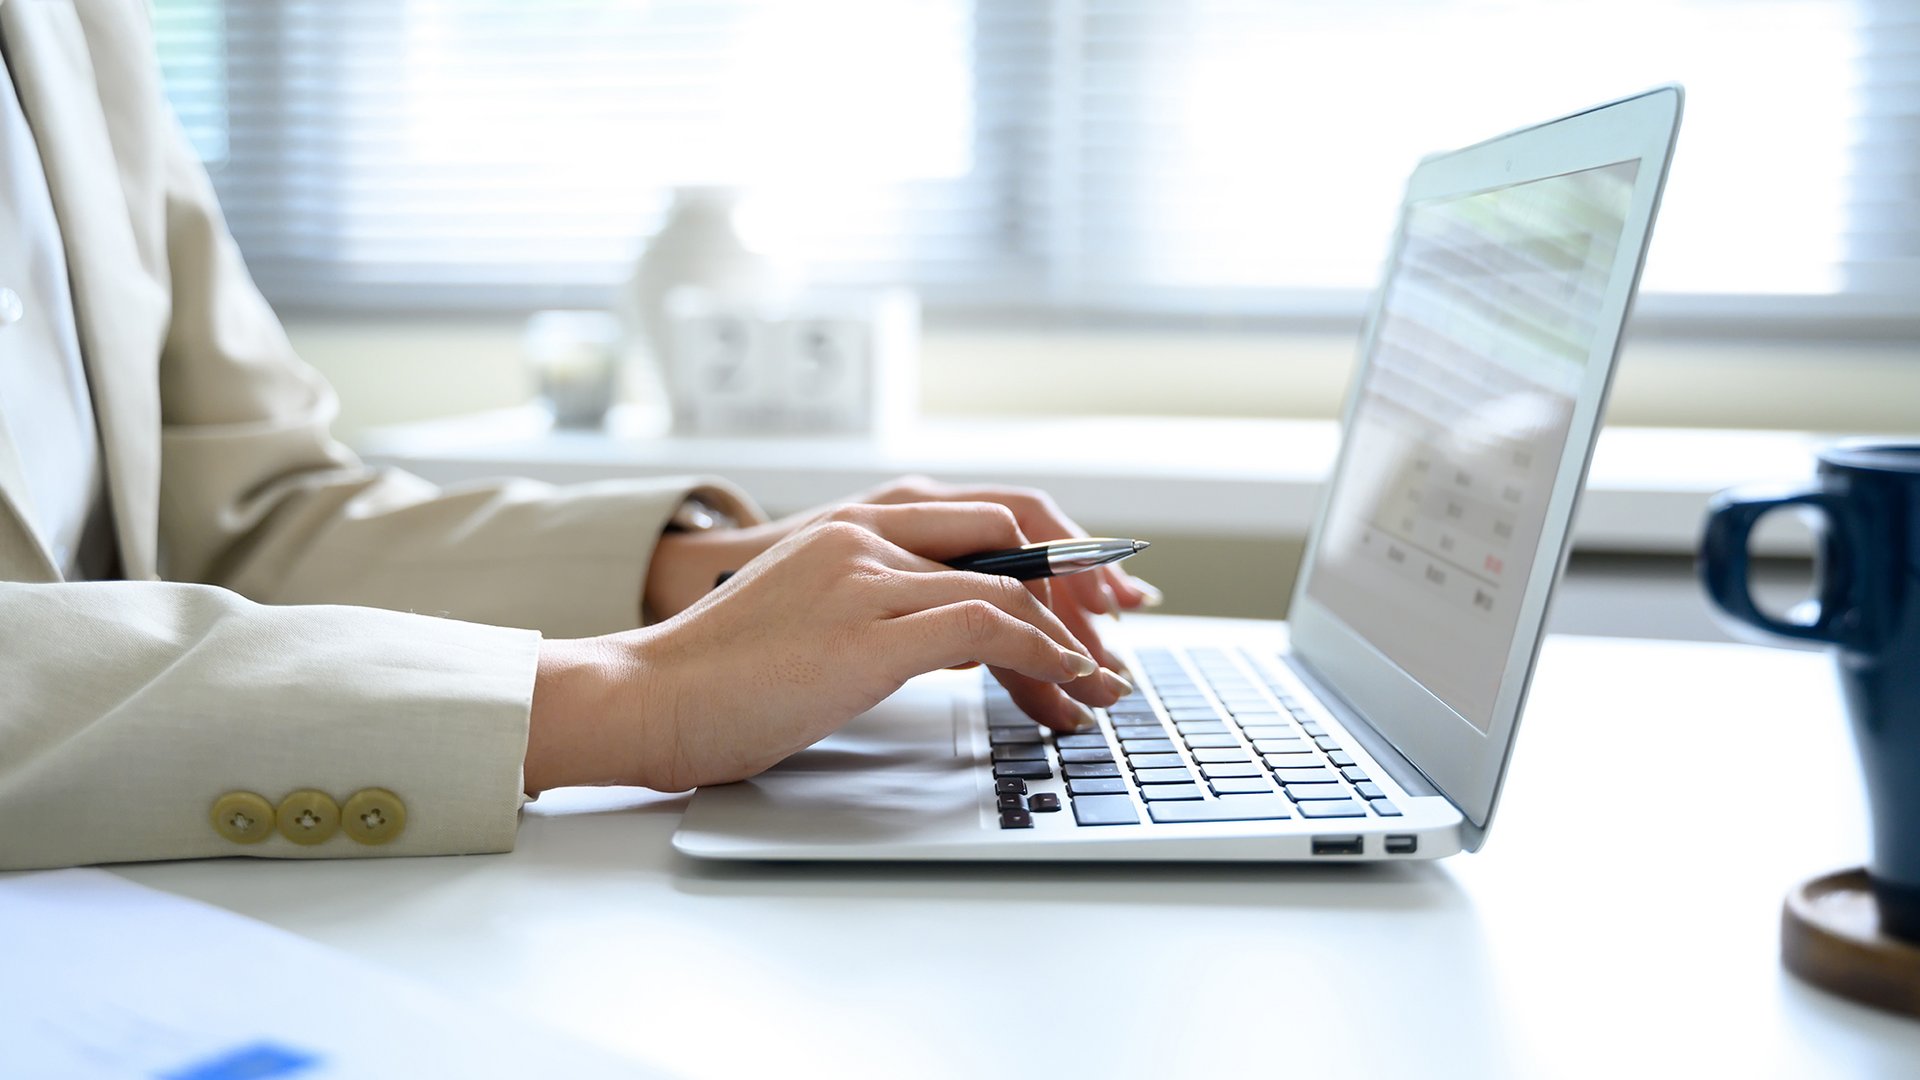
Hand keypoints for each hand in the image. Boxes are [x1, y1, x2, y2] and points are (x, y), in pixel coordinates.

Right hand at [644, 476, 1162, 668]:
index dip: (1056, 551)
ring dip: (1070, 640)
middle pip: (1012, 538)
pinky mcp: (868, 632)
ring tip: (1101, 687)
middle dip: (1081, 590)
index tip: (1099, 596)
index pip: (985, 517)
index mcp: (852, 526)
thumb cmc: (720, 678)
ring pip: (1010, 586)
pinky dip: (1042, 656)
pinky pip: (988, 627)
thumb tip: (960, 637)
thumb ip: (882, 609)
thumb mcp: (813, 621)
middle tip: (1118, 641)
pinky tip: (1065, 686)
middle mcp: (865, 535)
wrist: (646, 698)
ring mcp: (866, 577)